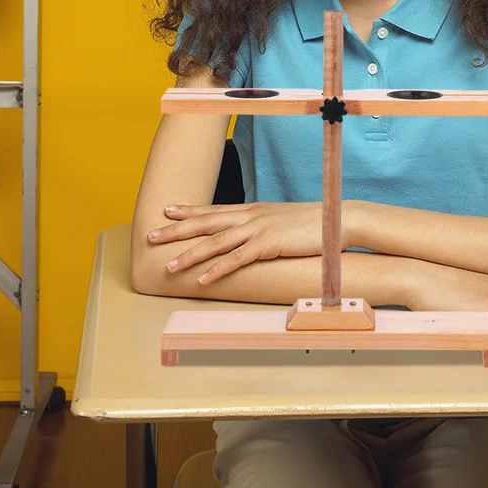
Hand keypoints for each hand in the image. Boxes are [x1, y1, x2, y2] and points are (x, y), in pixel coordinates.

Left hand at [148, 201, 323, 283]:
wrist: (338, 219)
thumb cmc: (312, 223)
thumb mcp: (282, 221)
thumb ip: (263, 227)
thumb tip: (251, 237)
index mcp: (253, 209)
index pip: (214, 208)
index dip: (189, 210)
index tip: (167, 210)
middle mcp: (250, 216)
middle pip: (206, 222)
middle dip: (176, 230)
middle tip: (150, 235)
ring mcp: (259, 229)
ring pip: (215, 242)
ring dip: (189, 254)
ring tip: (167, 266)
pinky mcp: (269, 245)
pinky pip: (237, 259)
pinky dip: (217, 270)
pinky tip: (201, 279)